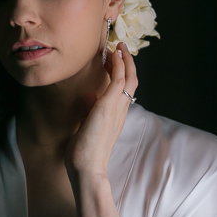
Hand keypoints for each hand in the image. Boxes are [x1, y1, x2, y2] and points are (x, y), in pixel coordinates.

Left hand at [65, 41, 137, 176]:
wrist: (87, 169)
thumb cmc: (85, 153)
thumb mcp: (87, 126)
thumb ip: (89, 111)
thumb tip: (89, 97)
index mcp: (116, 115)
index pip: (124, 89)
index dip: (122, 72)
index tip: (115, 59)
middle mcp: (121, 110)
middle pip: (132, 80)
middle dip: (127, 62)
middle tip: (121, 47)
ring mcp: (116, 108)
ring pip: (128, 78)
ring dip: (125, 59)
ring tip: (119, 46)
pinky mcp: (108, 107)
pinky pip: (119, 81)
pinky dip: (119, 66)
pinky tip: (114, 55)